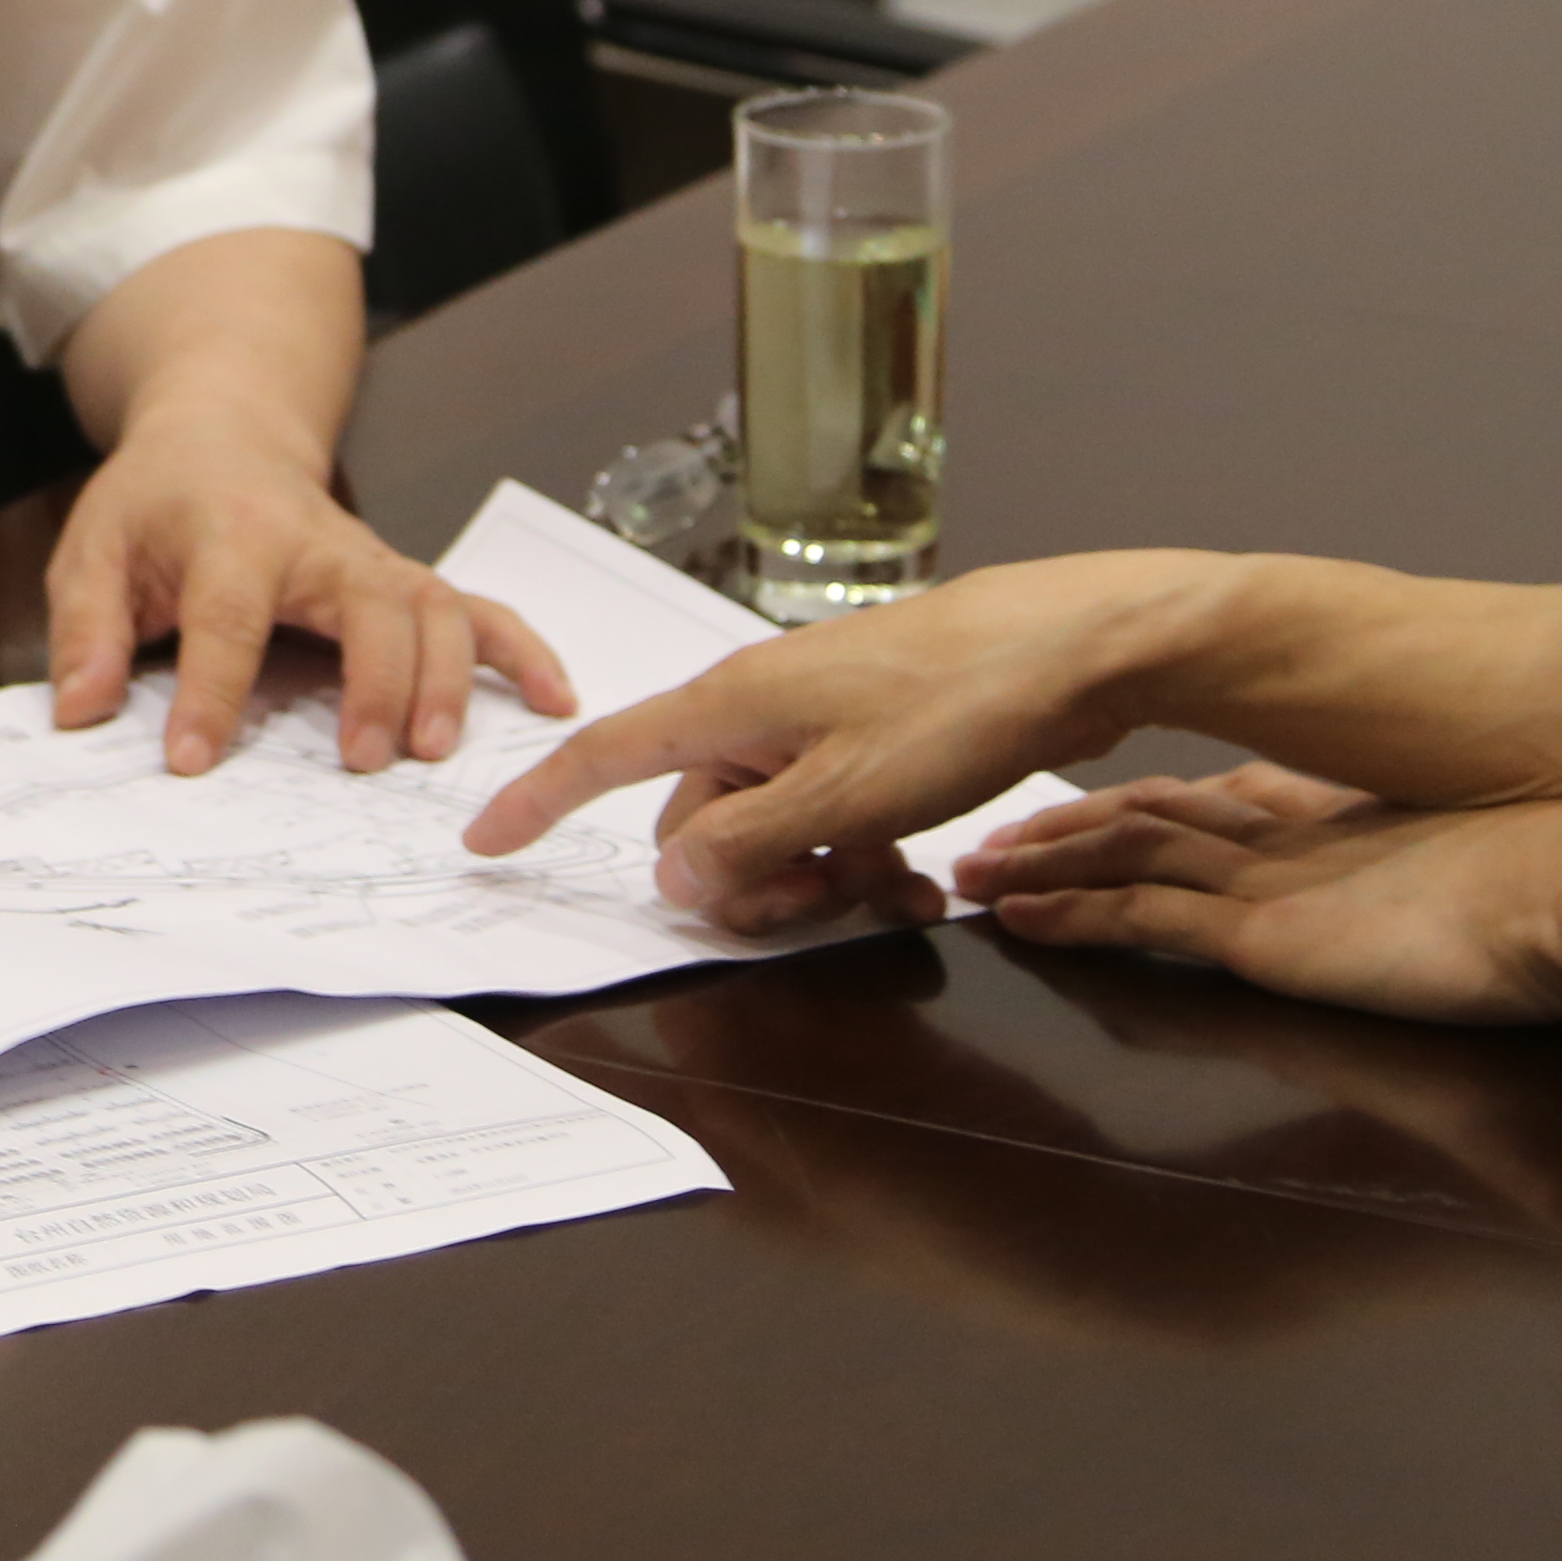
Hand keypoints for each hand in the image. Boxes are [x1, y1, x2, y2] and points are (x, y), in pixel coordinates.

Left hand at [45, 417, 569, 775]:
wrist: (225, 432)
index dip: (210, 690)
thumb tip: (82, 710)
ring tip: (434, 751)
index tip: (193, 761)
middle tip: (362, 758)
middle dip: (373, 679)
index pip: (227, 613)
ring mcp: (374, 560)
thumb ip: (88, 629)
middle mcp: (319, 544)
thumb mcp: (95, 549)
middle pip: (367, 603)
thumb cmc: (159, 500)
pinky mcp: (405, 579)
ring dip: (446, 677)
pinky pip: (479, 608)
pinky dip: (523, 651)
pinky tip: (553, 700)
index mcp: (233, 532)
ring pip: (434, 607)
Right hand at [461, 553, 1195, 929]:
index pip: (605, 756)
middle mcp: (764, 710)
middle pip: (702, 819)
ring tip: (894, 899)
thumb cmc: (958, 704)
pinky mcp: (876, 734)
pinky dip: (863, 856)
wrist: (1075, 648)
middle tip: (816, 912)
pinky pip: (835, 814)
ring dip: (819, 879)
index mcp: (732, 709)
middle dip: (745, 883)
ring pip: (776, 826)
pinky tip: (921, 883)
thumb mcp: (845, 799)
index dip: (540, 801)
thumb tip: (675, 880)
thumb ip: (747, 844)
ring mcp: (821, 720)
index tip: (486, 844)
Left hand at [960, 768, 1561, 1027]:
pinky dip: (1068, 912)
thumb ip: (1438, 884)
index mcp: (1340, 820)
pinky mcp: (1261, 931)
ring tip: (972, 873)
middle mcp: (1289, 838)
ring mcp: (1269, 879)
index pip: (1215, 800)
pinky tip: (1014, 917)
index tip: (1089, 802)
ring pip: (1121, 853)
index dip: (1145, 800)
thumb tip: (1445, 908)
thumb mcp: (1487, 883)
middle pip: (1147, 813)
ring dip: (1041, 864)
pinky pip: (1138, 915)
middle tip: (993, 833)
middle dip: (1066, 821)